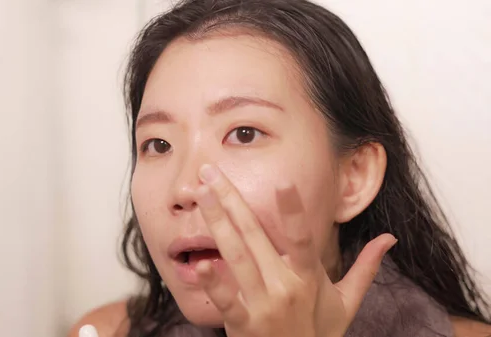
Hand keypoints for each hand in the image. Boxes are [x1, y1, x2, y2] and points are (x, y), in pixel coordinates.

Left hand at [194, 164, 396, 336]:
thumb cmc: (319, 332)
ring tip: (201, 195)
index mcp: (308, 277)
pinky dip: (214, 283)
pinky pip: (227, 301)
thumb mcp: (347, 302)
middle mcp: (286, 286)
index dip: (294, 210)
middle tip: (211, 173)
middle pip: (256, 236)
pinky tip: (199, 263)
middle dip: (232, 200)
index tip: (282, 180)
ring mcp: (264, 305)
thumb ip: (366, 267)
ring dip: (217, 223)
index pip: (302, 237)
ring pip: (237, 256)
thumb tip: (389, 238)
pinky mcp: (244, 324)